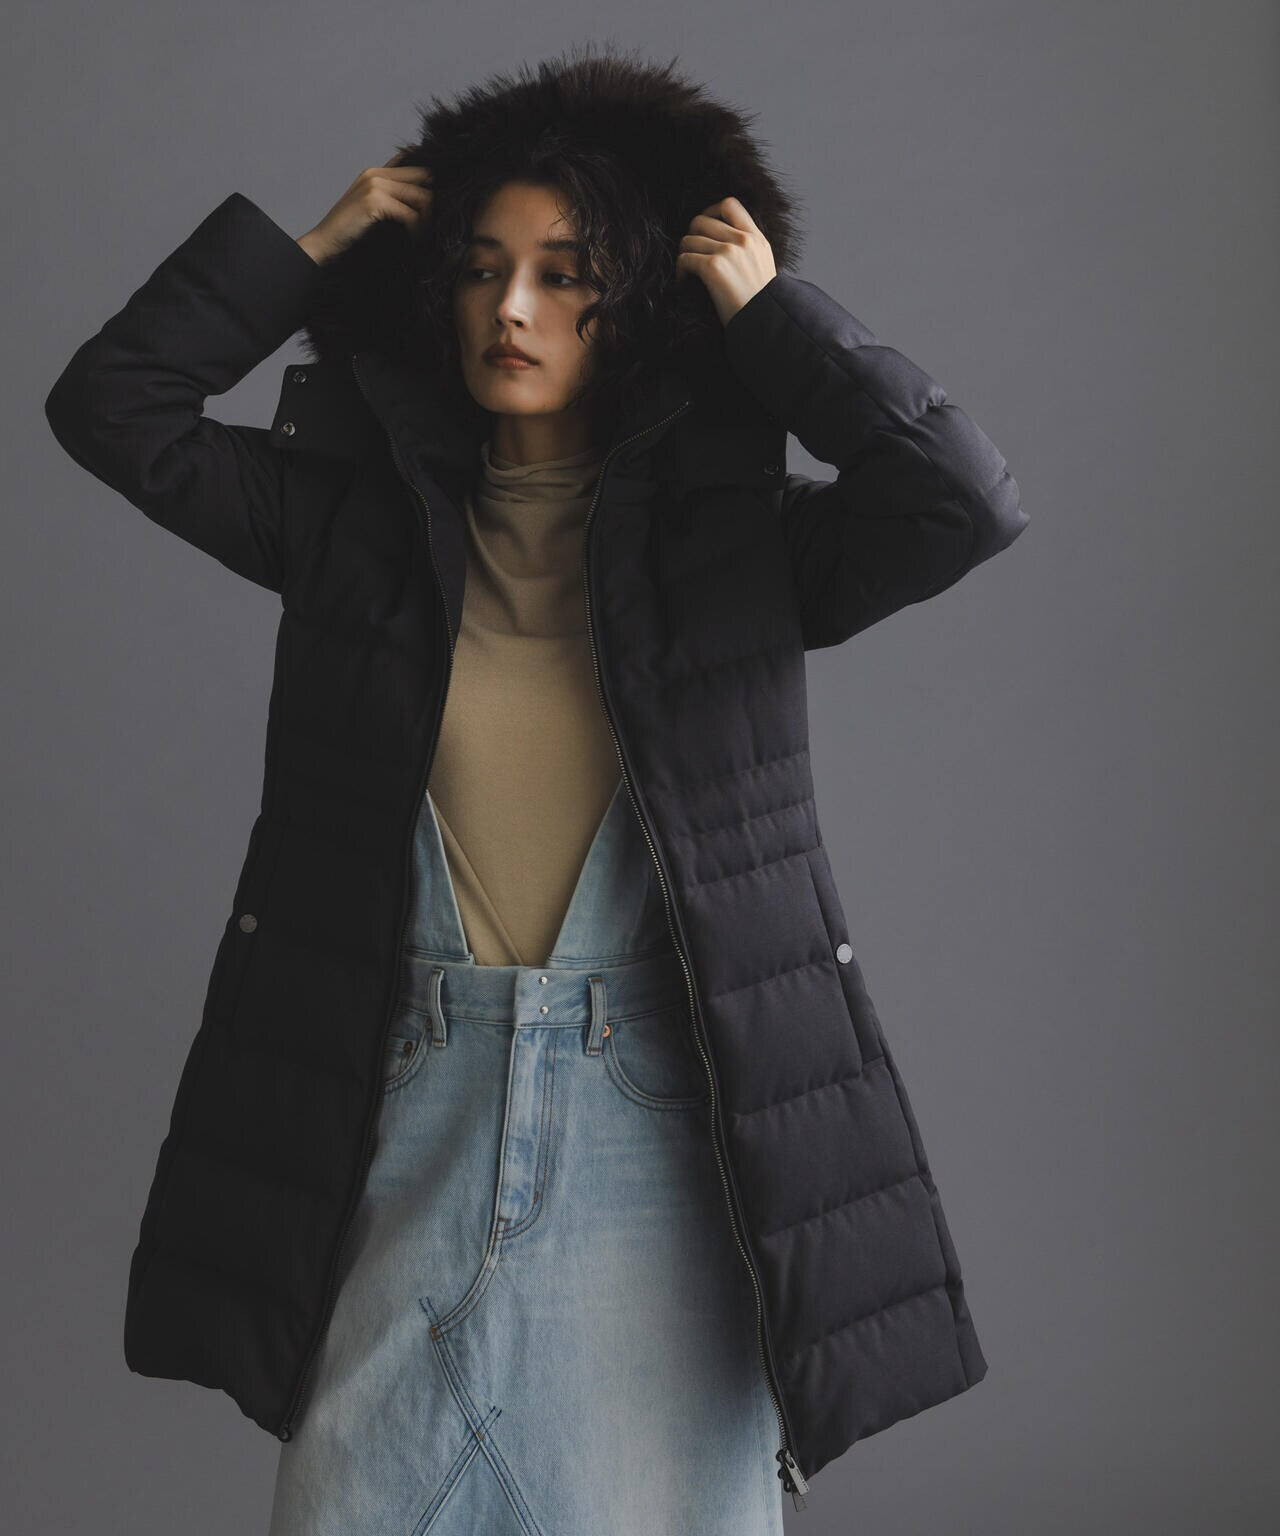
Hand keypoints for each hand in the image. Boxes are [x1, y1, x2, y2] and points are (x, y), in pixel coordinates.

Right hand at [296, 154, 433, 266]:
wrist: (324, 244)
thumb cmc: (350, 234)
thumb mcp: (374, 211)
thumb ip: (394, 201)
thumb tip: (426, 204)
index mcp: (376, 172)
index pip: (416, 166)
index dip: (434, 184)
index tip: (441, 207)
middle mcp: (376, 174)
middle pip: (424, 177)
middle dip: (437, 201)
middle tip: (439, 223)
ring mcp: (375, 185)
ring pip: (421, 196)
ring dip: (429, 219)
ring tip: (425, 234)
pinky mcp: (374, 201)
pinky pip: (410, 213)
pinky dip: (417, 229)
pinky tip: (414, 240)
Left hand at [675, 196, 776, 325]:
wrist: (764, 322)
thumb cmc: (761, 303)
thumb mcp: (763, 266)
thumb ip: (747, 249)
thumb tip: (723, 240)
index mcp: (756, 238)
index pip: (729, 204)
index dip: (710, 212)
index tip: (705, 229)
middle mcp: (743, 240)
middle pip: (701, 220)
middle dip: (691, 236)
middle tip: (691, 253)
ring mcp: (728, 252)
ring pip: (689, 239)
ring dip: (683, 255)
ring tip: (687, 271)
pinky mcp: (714, 267)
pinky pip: (684, 259)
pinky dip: (680, 271)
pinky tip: (684, 282)